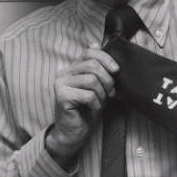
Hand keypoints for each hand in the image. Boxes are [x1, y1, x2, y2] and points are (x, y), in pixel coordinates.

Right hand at [45, 44, 119, 167]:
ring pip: (92, 80)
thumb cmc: (86, 110)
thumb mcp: (97, 86)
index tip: (116, 70)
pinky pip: (88, 94)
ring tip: (99, 102)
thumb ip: (97, 68)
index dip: (106, 58)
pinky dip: (95, 103)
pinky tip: (92, 109)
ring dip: (101, 94)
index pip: (89, 52)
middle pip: (92, 65)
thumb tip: (96, 43)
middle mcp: (63, 73)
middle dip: (107, 80)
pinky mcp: (61, 96)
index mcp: (71, 68)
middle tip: (109, 93)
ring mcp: (60, 84)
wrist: (74, 133)